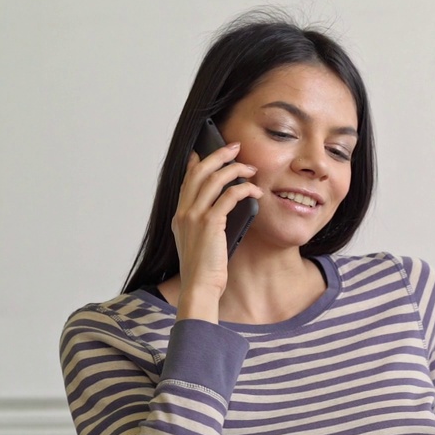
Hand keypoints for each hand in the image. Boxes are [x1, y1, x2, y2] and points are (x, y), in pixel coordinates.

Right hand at [172, 143, 261, 321]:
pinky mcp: (210, 223)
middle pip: (199, 171)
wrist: (199, 287)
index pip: (187, 180)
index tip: (205, 151)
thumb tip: (222, 210)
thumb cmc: (204, 271)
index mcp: (179, 216)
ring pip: (214, 179)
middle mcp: (184, 212)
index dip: (197, 162)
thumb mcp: (199, 243)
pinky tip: (254, 191)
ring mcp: (194, 216)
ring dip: (234, 169)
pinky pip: (228, 196)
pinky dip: (243, 189)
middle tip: (235, 147)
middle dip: (218, 155)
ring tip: (250, 168)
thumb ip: (204, 224)